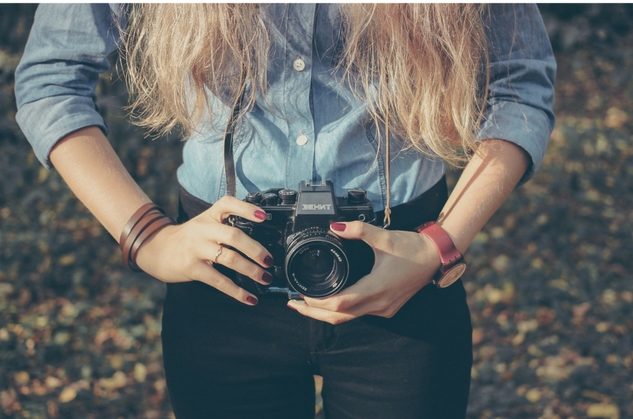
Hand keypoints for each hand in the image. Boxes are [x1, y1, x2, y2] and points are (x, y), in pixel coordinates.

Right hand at [134, 196, 273, 305]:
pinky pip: (219, 280)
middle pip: (234, 235)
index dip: (247, 209)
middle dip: (255, 249)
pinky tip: (250, 298)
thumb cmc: (189, 237)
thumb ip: (226, 225)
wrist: (157, 249)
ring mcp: (197, 248)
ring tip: (265, 278)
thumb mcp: (205, 223)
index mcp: (209, 215)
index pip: (228, 204)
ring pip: (229, 258)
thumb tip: (259, 243)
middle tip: (269, 260)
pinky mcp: (192, 268)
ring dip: (251, 270)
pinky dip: (237, 291)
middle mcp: (203, 229)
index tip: (264, 217)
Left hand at [286, 221, 440, 323]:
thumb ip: (358, 230)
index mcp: (376, 288)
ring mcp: (384, 308)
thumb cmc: (413, 248)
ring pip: (349, 318)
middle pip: (339, 317)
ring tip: (306, 304)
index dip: (317, 302)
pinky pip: (359, 314)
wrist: (436, 256)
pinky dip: (342, 310)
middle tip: (293, 304)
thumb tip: (335, 227)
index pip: (340, 303)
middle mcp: (379, 303)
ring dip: (326, 313)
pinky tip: (332, 301)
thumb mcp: (384, 236)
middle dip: (314, 313)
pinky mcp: (387, 307)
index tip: (301, 294)